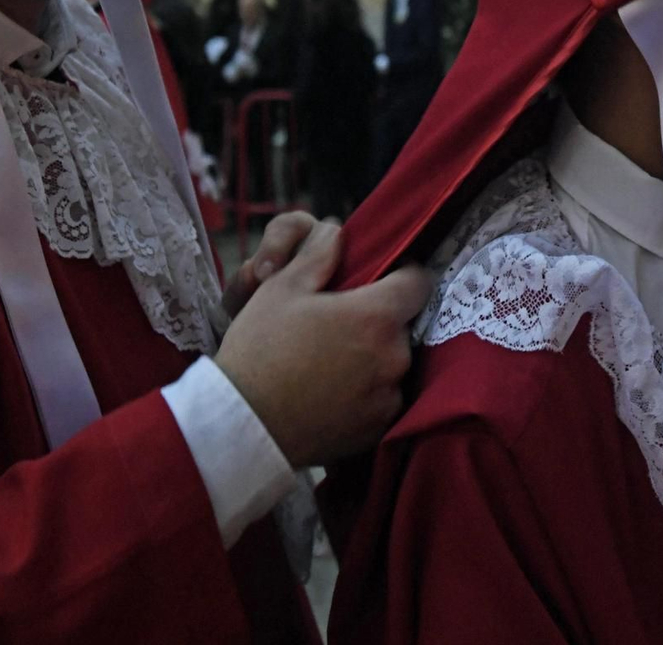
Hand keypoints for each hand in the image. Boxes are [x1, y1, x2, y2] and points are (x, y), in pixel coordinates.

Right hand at [214, 218, 433, 466]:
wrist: (243, 424)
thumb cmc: (260, 350)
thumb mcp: (280, 288)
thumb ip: (318, 254)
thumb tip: (339, 231)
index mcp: (376, 316)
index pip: (419, 282)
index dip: (401, 274)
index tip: (379, 279)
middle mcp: (394, 356)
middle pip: (402, 325)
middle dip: (380, 320)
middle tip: (340, 324)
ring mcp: (389, 397)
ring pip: (393, 363)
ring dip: (374, 358)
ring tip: (332, 362)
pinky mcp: (379, 430)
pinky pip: (383, 399)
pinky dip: (367, 393)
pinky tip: (332, 393)